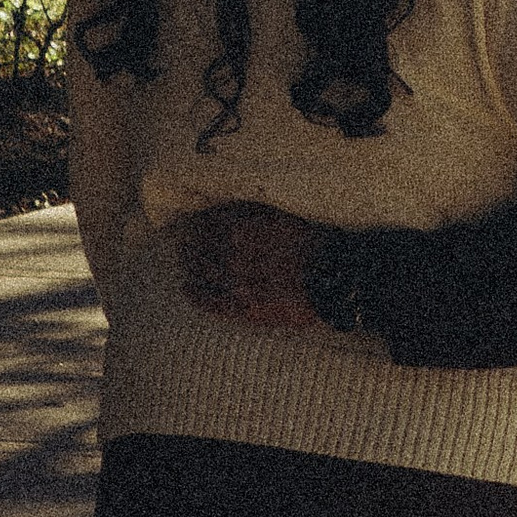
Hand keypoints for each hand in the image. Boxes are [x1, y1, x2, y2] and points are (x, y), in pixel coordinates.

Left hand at [171, 201, 334, 328]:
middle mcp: (233, 255)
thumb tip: (238, 208)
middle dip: (191, 243)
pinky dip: (195, 295)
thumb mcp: (284, 217)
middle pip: (202, 247)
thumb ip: (257, 214)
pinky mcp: (242, 307)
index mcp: (244, 230)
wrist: (332, 279)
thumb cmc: (314, 244)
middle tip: (184, 241)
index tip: (197, 221)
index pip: (212, 223)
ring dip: (190, 265)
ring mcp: (235, 283)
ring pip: (202, 272)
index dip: (203, 222)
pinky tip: (186, 289)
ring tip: (184, 260)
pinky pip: (211, 302)